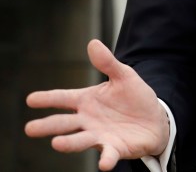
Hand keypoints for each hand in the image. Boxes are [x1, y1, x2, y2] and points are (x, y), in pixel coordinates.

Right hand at [25, 39, 169, 170]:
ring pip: (80, 140)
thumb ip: (108, 63)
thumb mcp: (124, 76)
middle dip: (48, 125)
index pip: (63, 98)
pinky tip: (104, 164)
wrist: (156, 119)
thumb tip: (93, 43)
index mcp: (87, 100)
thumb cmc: (135, 98)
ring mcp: (99, 135)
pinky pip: (108, 154)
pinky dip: (106, 159)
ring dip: (69, 143)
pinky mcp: (115, 148)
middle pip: (64, 122)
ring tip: (57, 143)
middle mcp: (88, 120)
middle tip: (30, 128)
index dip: (47, 99)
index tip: (30, 99)